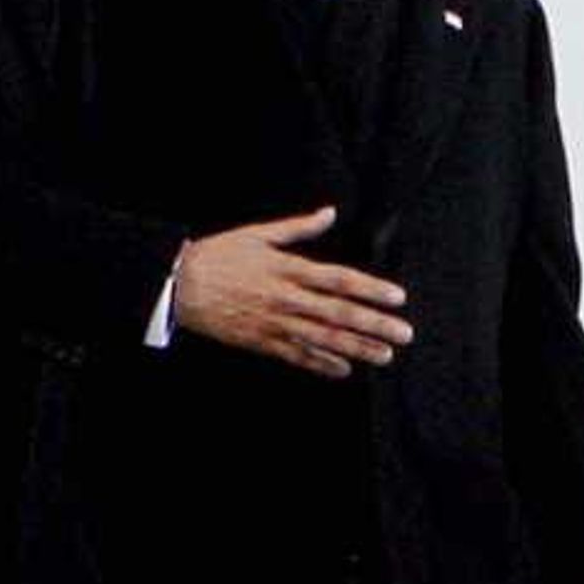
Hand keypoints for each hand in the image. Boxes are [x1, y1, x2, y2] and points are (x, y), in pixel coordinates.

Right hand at [172, 209, 413, 379]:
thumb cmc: (219, 255)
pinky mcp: (262, 342)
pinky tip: (344, 370)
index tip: (398, 297)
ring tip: (385, 355)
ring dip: (358, 348)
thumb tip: (329, 213)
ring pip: (324, 338)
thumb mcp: (258, 235)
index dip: (371, 289)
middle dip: (375, 324)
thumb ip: (298, 228)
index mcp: (288, 269)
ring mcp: (275, 323)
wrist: (179, 284)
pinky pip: (297, 356)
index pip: (340, 280)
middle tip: (404, 334)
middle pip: (339, 313)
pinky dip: (321, 364)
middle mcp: (287, 298)